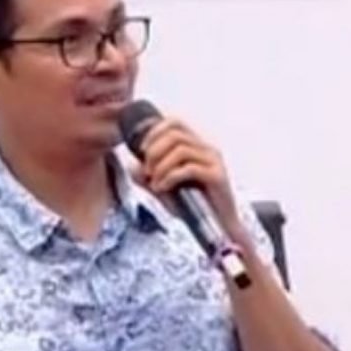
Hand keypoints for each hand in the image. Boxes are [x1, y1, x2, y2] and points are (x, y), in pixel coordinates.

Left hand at [131, 117, 243, 235]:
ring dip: (161, 166)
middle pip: (175, 134)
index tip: (141, 150)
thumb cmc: (192, 207)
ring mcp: (214, 161)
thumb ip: (147, 178)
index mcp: (195, 146)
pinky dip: (170, 177)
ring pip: (181, 150)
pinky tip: (162, 188)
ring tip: (154, 183)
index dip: (154, 131)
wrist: (216, 228)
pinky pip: (189, 168)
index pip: (175, 123)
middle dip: (155, 151)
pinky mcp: (217, 176)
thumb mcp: (163, 190)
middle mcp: (206, 149)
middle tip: (147, 171)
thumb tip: (132, 166)